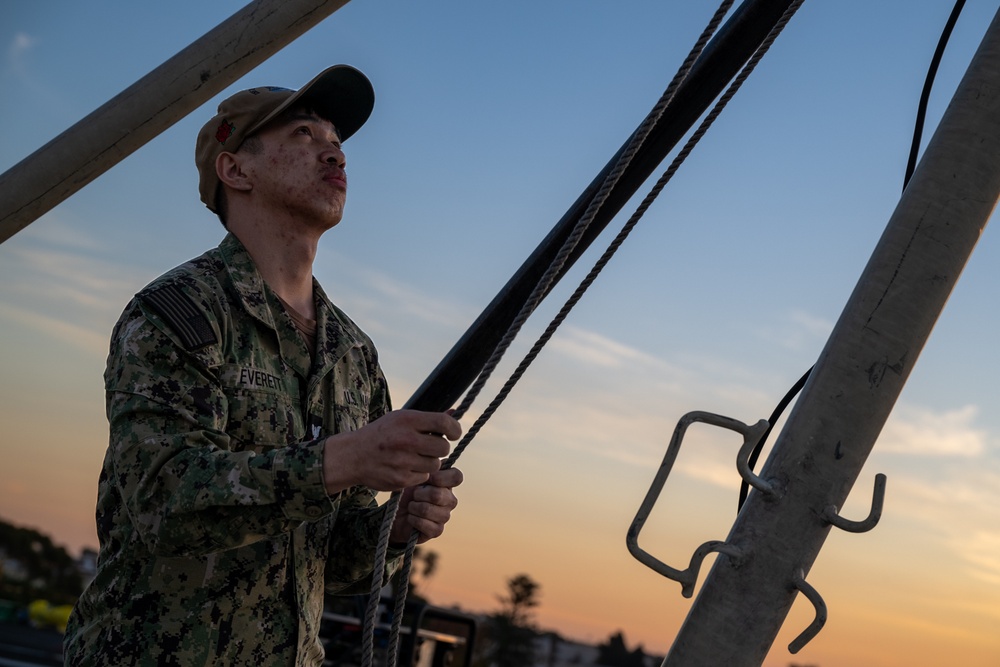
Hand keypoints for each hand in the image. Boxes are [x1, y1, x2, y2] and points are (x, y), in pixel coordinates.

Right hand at [322, 410, 461, 493]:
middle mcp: (406, 440)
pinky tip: (405, 467)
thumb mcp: (400, 419)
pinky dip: (419, 473)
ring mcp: (403, 461)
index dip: (455, 429)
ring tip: (414, 457)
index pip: (444, 423)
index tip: (454, 433)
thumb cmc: (382, 434)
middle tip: (429, 447)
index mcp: (407, 420)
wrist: (354, 455)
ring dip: (429, 462)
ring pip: (435, 464)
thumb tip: (454, 412)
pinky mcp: (401, 479)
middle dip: (440, 448)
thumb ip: (427, 419)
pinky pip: (424, 477)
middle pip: (443, 447)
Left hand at [390, 467, 463, 543]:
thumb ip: (424, 472)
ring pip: (427, 510)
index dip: (441, 477)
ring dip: (413, 508)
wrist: (395, 515)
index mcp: (447, 483)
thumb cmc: (406, 493)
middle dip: (418, 494)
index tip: (427, 478)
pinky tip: (411, 518)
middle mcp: (450, 499)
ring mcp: (445, 516)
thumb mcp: (413, 478)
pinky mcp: (438, 530)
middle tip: (413, 495)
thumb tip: (430, 471)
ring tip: (411, 507)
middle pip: (438, 495)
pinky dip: (413, 520)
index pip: (457, 476)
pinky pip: (425, 524)